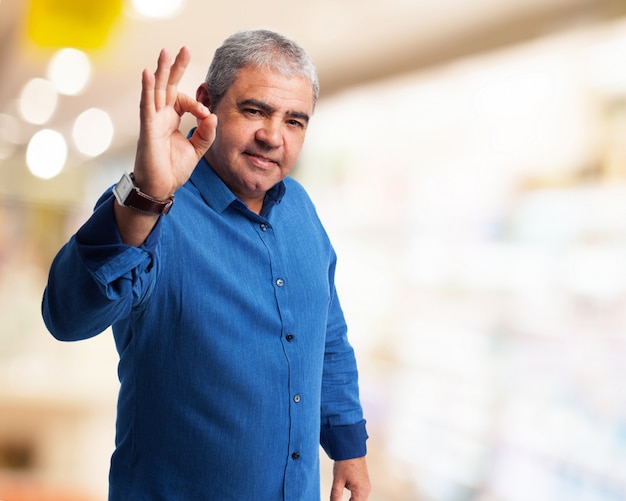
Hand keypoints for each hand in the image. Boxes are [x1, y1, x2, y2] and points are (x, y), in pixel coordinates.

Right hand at [133, 46, 217, 199]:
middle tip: (182, 48)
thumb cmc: (173, 169)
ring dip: (161, 71)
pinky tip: (149, 73)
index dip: (197, 104)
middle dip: (175, 67)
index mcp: (171, 120)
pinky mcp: (147, 129)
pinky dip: (147, 88)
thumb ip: (206, 133)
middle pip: (167, 86)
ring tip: (165, 52)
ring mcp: (152, 121)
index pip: (183, 100)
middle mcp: (160, 116)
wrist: (160, 188)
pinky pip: (147, 105)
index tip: (206, 115)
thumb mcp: (197, 150)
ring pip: (156, 90)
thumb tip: (212, 115)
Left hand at [330, 456, 370, 500]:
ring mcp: (366, 486)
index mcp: (361, 491)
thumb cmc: (346, 461)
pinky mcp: (364, 483)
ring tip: (341, 500)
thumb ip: (335, 496)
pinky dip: (354, 498)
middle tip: (338, 500)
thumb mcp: (338, 481)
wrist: (351, 449)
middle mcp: (366, 490)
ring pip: (360, 500)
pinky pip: (361, 495)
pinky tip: (348, 498)